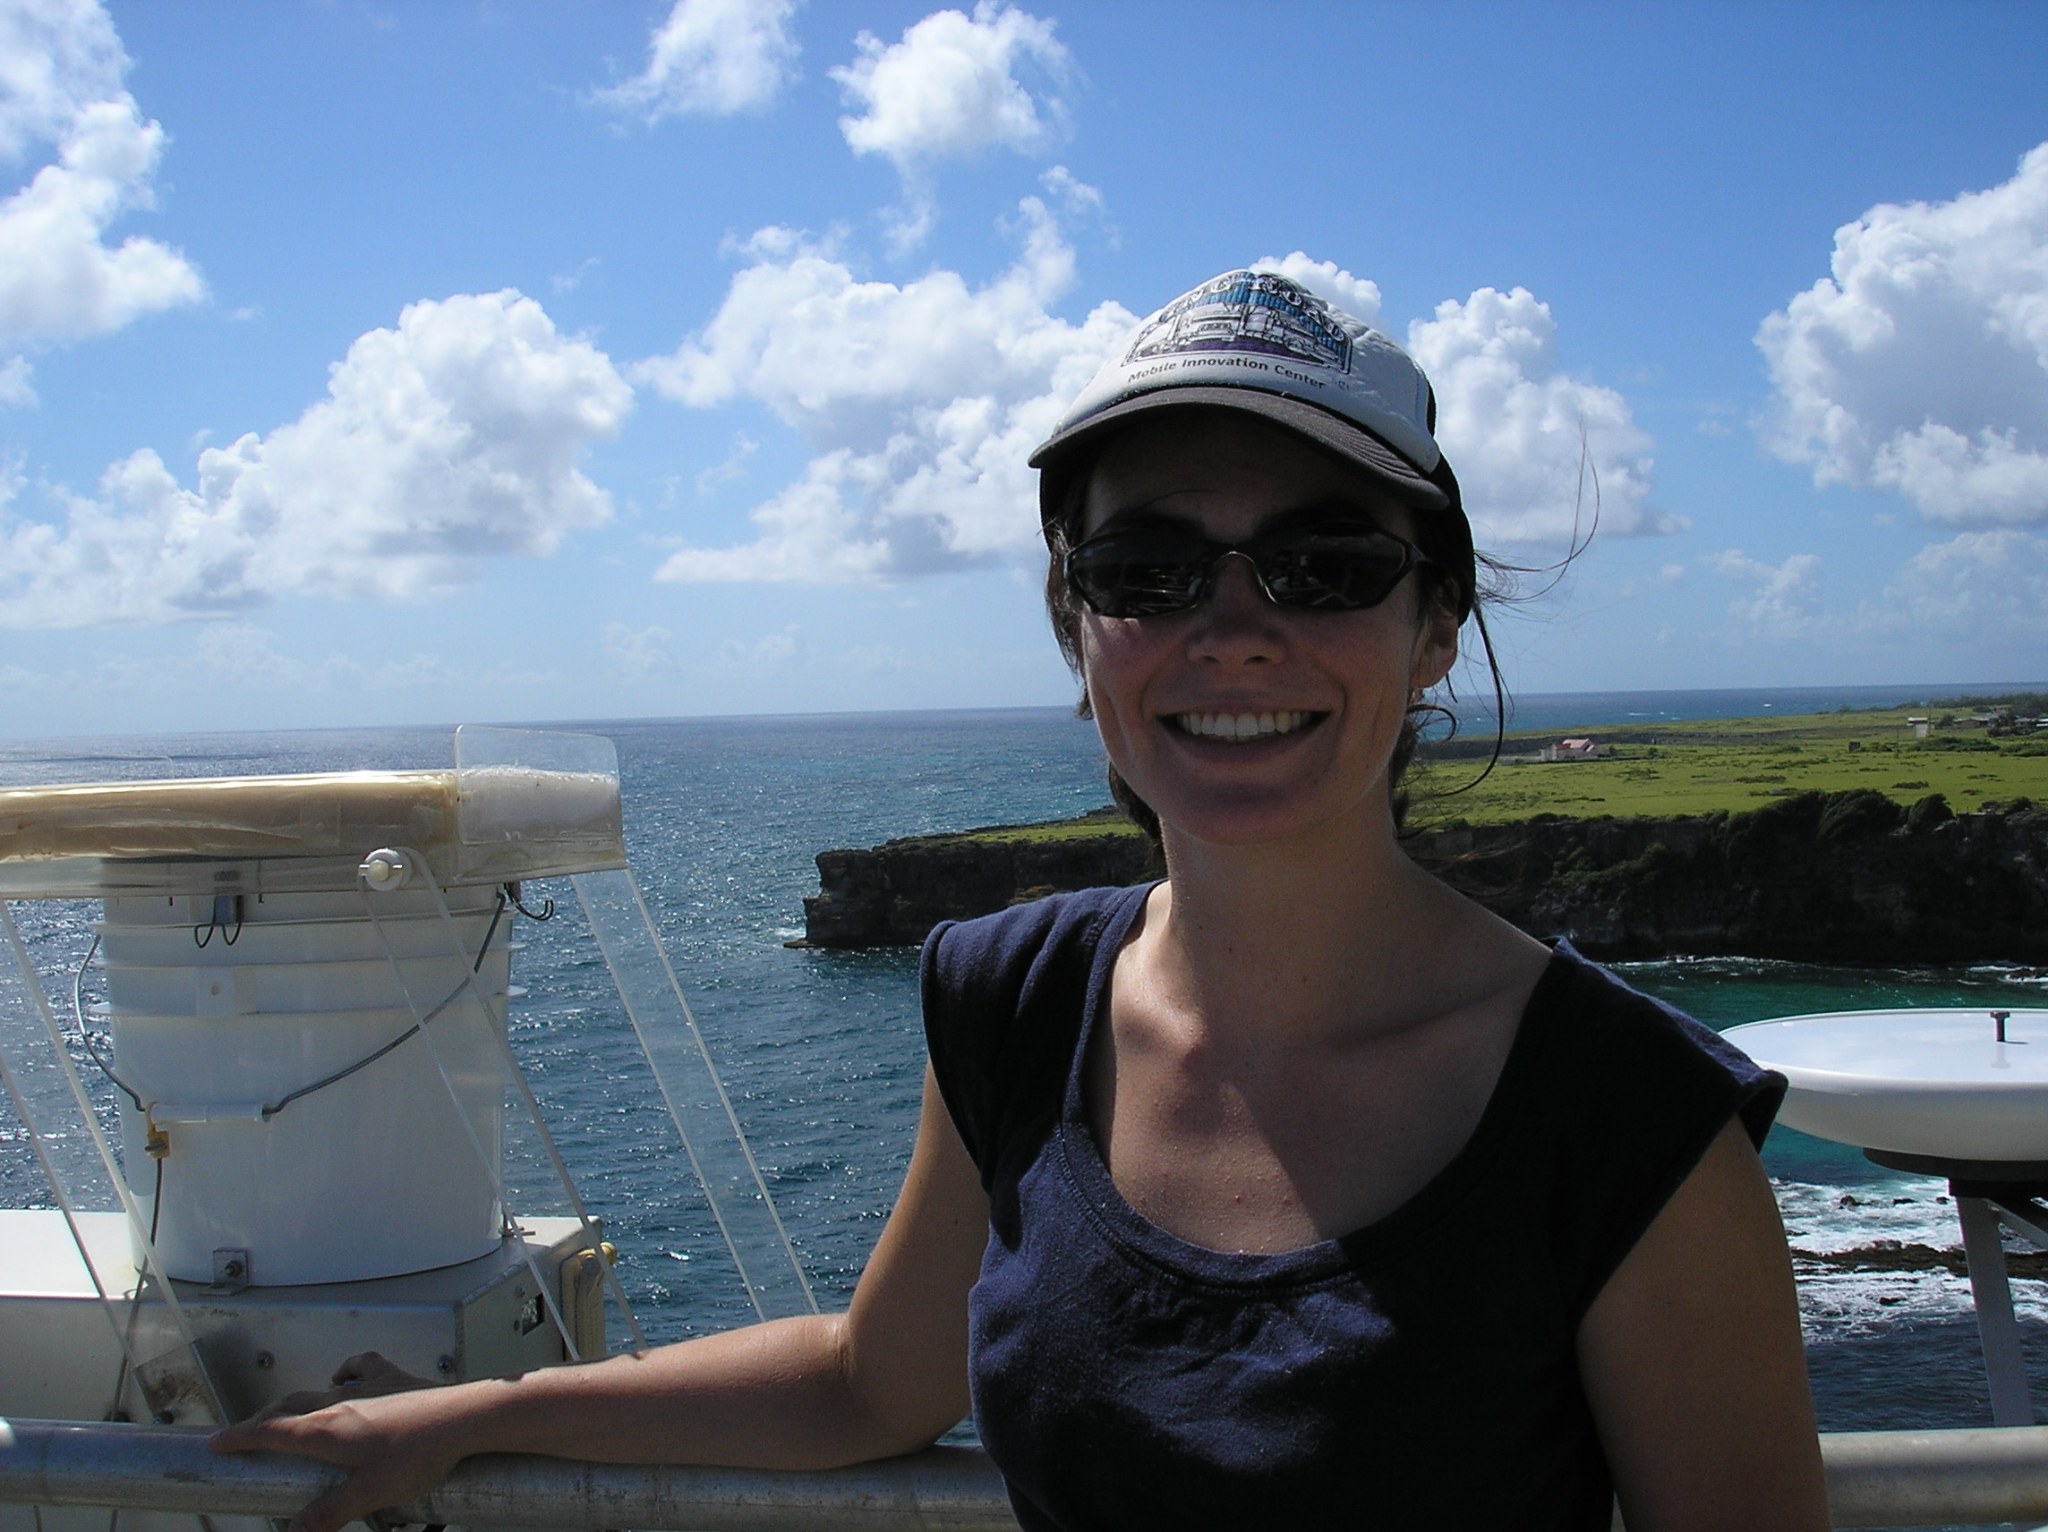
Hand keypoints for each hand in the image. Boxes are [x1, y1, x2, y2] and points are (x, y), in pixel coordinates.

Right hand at [209, 1353, 470, 1531]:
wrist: (463, 1417)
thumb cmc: (418, 1454)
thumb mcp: (367, 1495)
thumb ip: (327, 1514)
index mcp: (325, 1430)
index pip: (270, 1432)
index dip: (239, 1438)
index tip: (215, 1443)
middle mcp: (339, 1402)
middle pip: (288, 1409)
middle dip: (262, 1423)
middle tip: (245, 1436)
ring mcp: (367, 1387)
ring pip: (318, 1389)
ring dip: (297, 1403)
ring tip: (286, 1415)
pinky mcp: (393, 1378)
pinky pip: (359, 1367)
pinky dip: (344, 1371)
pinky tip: (344, 1376)